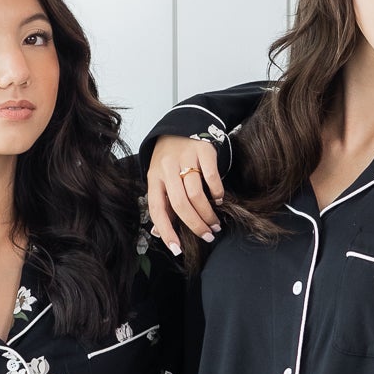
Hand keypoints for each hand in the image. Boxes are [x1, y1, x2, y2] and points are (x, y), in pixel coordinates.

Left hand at [145, 133, 224, 255]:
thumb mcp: (160, 178)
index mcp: (154, 178)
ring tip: (215, 224)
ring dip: (208, 214)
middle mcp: (167, 168)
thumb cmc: (170, 158)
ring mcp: (186, 158)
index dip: (166, 230)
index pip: (157, 209)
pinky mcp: (203, 151)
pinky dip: (217, 193)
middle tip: (207, 236)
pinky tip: (219, 200)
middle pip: (180, 204)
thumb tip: (159, 233)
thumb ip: (163, 203)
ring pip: (196, 194)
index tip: (176, 248)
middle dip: (195, 225)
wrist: (182, 124)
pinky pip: (212, 177)